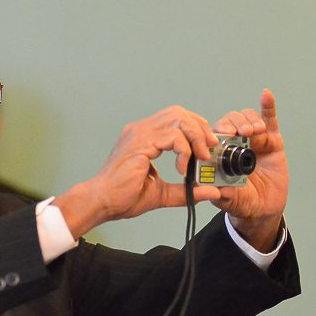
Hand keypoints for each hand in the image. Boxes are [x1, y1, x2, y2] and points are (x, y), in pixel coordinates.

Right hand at [92, 106, 221, 219]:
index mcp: (143, 137)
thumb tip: (212, 192)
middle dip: (199, 128)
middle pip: (179, 113)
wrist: (103, 202)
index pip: (175, 118)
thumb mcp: (163, 193)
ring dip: (195, 136)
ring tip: (200, 157)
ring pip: (178, 119)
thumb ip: (187, 190)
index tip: (208, 146)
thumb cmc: (123, 197)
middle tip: (209, 149)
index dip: (196, 128)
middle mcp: (140, 130)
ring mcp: (139, 134)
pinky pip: (172, 136)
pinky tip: (182, 167)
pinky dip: (184, 149)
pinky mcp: (140, 143)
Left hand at [211, 89, 287, 250]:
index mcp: (219, 156)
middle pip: (230, 123)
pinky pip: (270, 120)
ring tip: (254, 131)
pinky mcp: (272, 141)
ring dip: (249, 120)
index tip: (223, 134)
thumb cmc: (243, 204)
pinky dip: (268, 107)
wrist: (265, 210)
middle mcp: (234, 145)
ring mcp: (253, 141)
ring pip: (247, 119)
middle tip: (241, 132)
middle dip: (234, 123)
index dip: (218, 132)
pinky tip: (266, 96)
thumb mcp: (232, 202)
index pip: (214, 136)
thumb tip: (219, 191)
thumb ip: (225, 197)